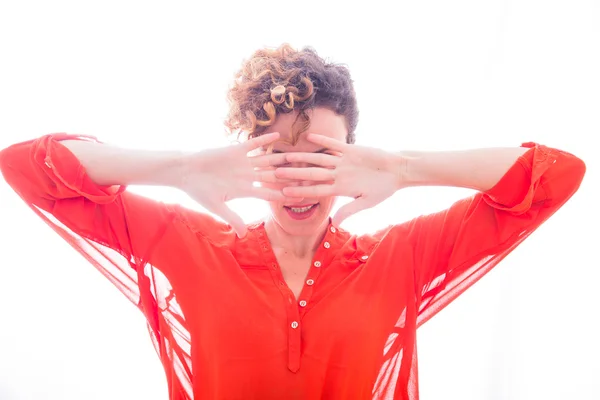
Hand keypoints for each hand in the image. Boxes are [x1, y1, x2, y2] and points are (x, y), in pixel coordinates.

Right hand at [180, 132, 292, 236]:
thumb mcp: (216, 206)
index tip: (302, 197)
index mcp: (245, 190)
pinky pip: (254, 145)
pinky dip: (265, 141)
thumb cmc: (199, 191)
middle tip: (308, 175)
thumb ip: (232, 217)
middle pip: (274, 176)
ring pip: (268, 160)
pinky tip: (278, 137)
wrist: (185, 172)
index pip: (270, 193)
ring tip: (299, 155)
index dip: (286, 195)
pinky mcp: (236, 150)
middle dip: (290, 176)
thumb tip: (242, 235)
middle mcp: (248, 176)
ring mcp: (243, 163)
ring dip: (282, 158)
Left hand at [274, 134, 403, 226]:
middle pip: (311, 174)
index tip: (284, 192)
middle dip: (294, 174)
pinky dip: (323, 142)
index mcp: (340, 188)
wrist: (397, 171)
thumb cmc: (384, 189)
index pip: (316, 190)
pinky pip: (333, 145)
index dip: (300, 191)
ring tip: (286, 155)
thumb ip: (350, 210)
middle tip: (275, 173)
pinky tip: (309, 137)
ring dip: (302, 157)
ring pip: (318, 159)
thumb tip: (336, 224)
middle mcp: (338, 174)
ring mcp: (342, 162)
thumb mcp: (368, 202)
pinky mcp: (350, 150)